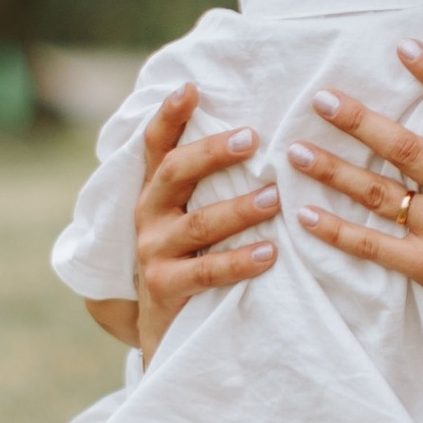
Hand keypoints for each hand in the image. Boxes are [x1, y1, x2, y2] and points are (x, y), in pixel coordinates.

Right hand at [133, 84, 280, 362]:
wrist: (169, 335)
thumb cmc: (194, 262)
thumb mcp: (194, 219)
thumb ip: (211, 184)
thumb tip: (260, 134)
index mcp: (156, 193)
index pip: (156, 146)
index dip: (169, 115)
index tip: (190, 87)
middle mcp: (148, 216)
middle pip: (175, 173)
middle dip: (212, 152)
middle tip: (253, 138)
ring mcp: (153, 253)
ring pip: (197, 223)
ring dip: (238, 209)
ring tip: (275, 197)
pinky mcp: (166, 289)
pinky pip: (207, 272)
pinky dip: (240, 261)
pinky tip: (271, 253)